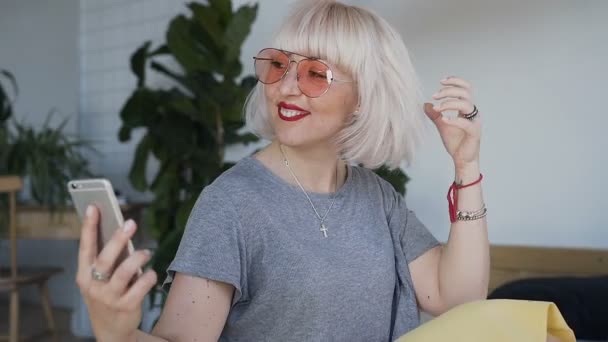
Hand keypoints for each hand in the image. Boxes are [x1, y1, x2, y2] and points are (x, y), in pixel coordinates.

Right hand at [75, 206, 157, 341]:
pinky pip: (141, 286)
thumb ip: (107, 259)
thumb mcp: (100, 279)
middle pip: (105, 258)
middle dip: (118, 239)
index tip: (94, 206)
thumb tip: (121, 229)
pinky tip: (151, 274)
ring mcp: (109, 298)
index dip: (89, 227)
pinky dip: (149, 277)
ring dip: (138, 258)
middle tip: (131, 223)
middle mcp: (93, 286)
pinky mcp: (126, 307)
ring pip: (124, 272)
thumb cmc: (107, 295)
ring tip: (146, 252)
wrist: (111, 330)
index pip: (86, 247)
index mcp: (84, 275)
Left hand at [424, 76, 480, 169]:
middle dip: (449, 91)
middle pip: (465, 93)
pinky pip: (466, 123)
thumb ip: (435, 115)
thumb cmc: (456, 142)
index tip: (441, 81)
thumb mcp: (442, 125)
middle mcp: (473, 113)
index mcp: (467, 109)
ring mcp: (475, 122)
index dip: (455, 81)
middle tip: (434, 95)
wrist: (462, 159)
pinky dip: (454, 119)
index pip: (465, 88)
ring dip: (449, 103)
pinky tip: (443, 120)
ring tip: (437, 109)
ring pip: (466, 105)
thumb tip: (425, 104)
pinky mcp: (474, 132)